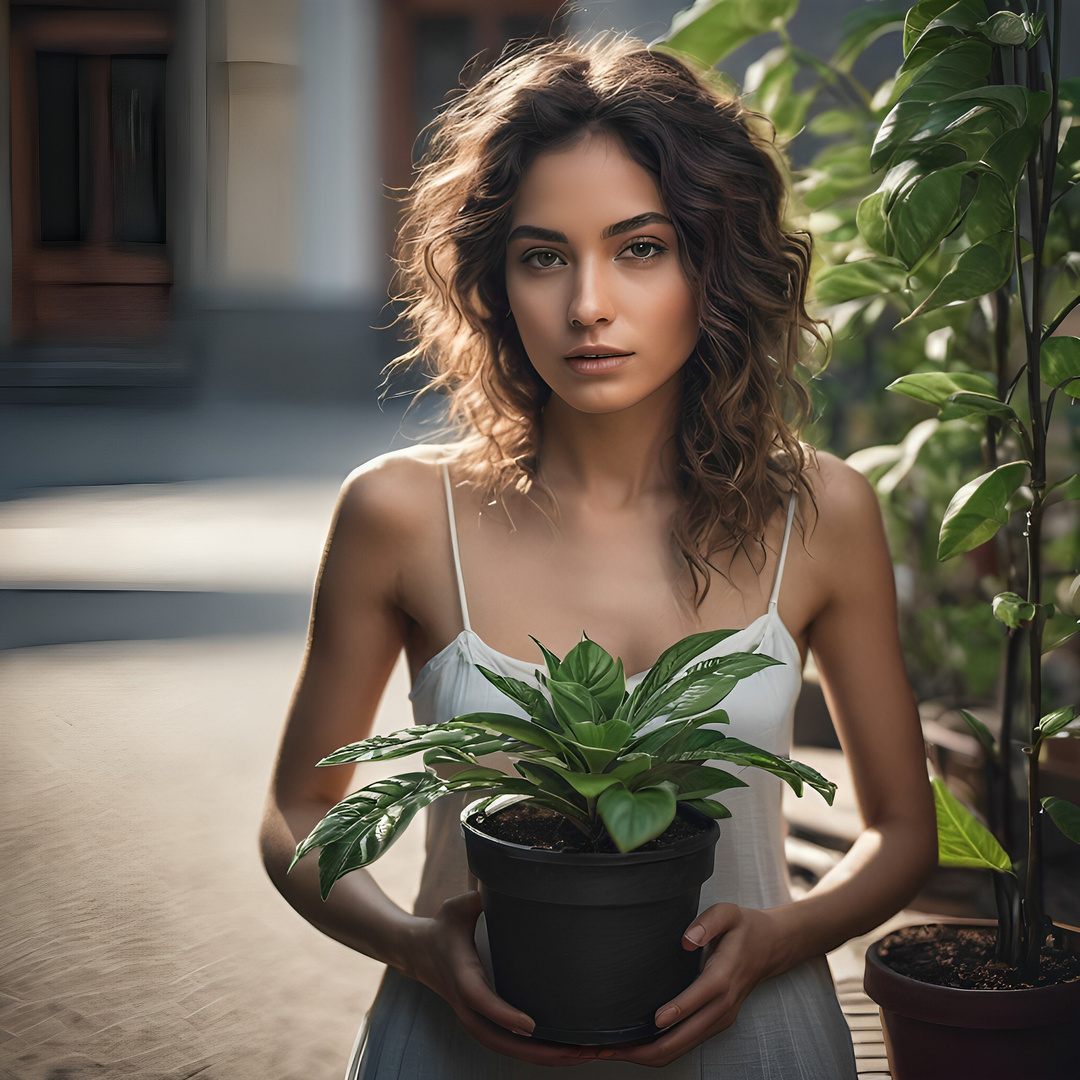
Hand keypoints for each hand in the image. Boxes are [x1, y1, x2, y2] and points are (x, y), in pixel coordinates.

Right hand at [404, 891, 601, 1066]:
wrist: (417, 952)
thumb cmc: (443, 927)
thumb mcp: (456, 908)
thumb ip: (477, 897)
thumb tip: (501, 880)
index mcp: (462, 978)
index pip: (482, 1001)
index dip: (505, 1014)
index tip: (531, 1025)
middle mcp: (467, 1005)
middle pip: (500, 1040)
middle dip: (540, 1051)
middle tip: (579, 1052)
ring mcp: (473, 1018)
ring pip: (506, 1049)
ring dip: (544, 1057)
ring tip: (583, 1056)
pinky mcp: (481, 1023)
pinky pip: (507, 1046)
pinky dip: (535, 1054)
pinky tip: (564, 1053)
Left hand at [598, 903, 781, 1068]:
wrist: (771, 948)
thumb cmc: (744, 928)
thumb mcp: (729, 913)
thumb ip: (708, 923)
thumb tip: (686, 939)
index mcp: (722, 978)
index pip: (696, 1001)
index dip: (674, 1012)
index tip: (651, 1020)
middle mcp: (721, 1006)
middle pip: (683, 1039)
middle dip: (646, 1048)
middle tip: (609, 1047)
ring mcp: (719, 1019)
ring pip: (681, 1049)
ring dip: (648, 1055)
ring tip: (612, 1052)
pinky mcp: (715, 1024)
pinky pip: (685, 1045)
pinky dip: (660, 1051)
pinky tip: (636, 1048)